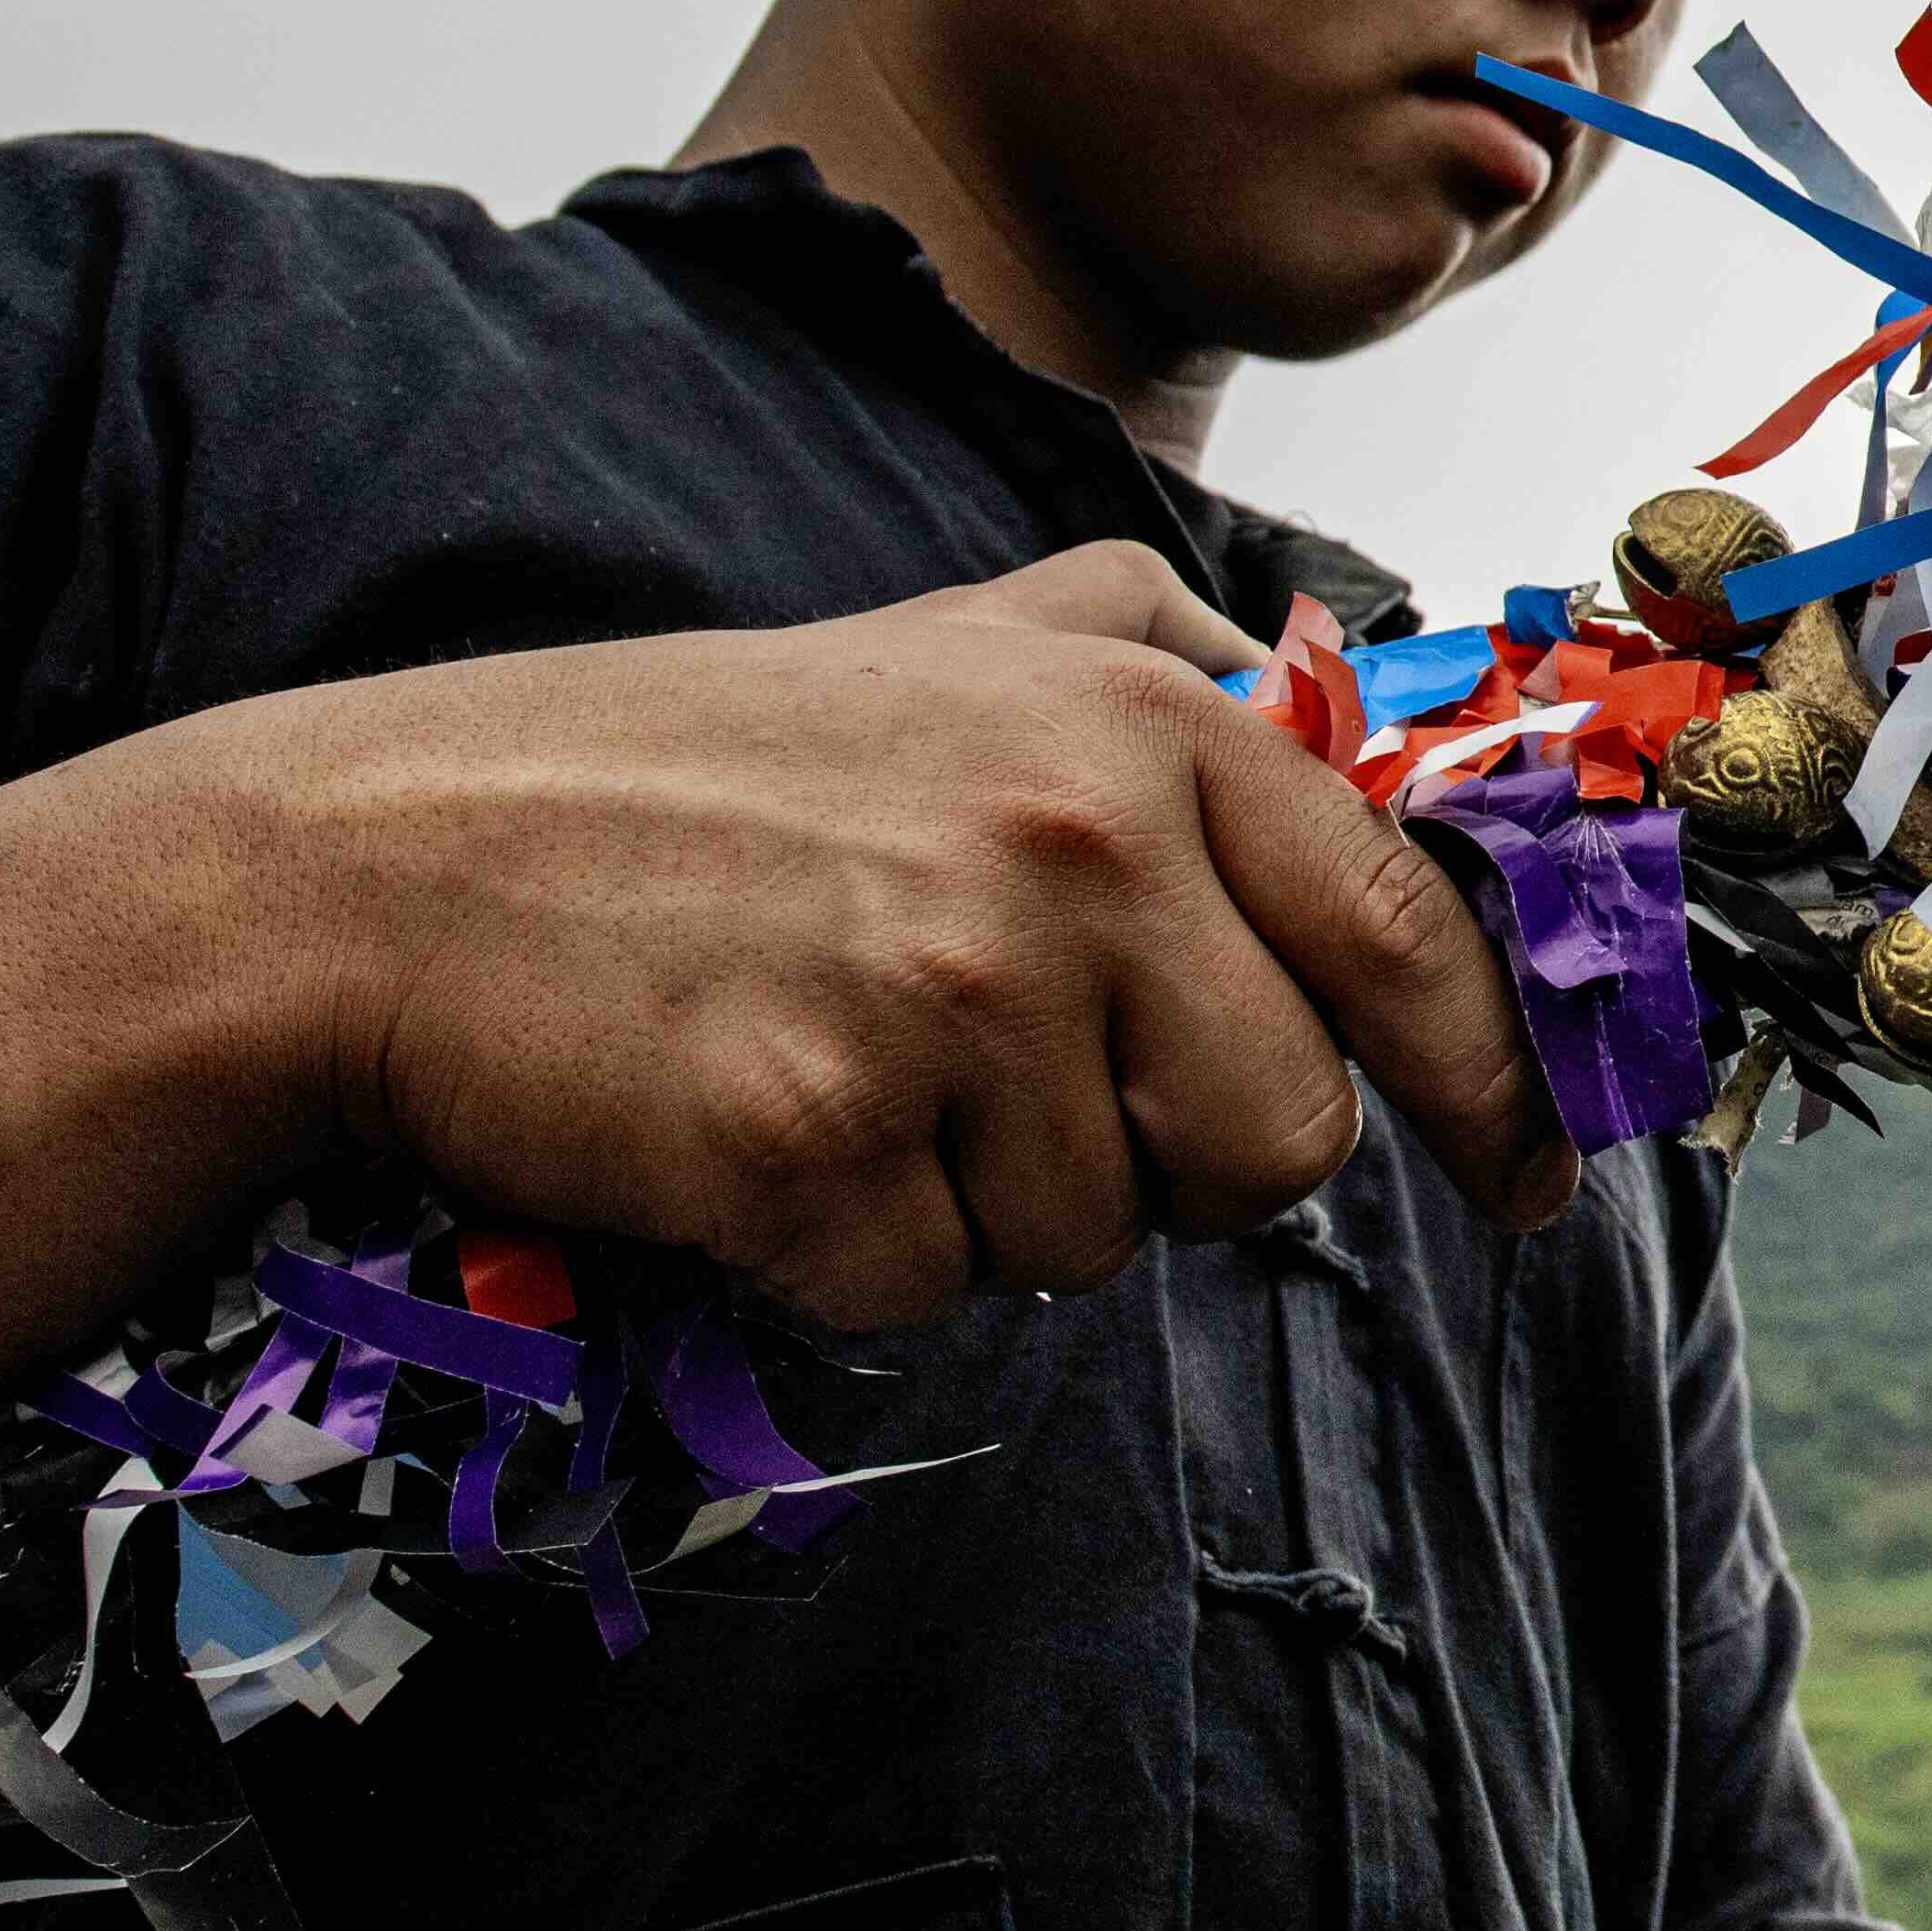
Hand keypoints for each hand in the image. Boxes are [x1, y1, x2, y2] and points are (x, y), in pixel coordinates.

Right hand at [223, 540, 1567, 1319]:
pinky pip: (937, 1290)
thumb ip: (1176, 656)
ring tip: (854, 1063)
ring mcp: (952, 988)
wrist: (396, 858)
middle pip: (1282, 1136)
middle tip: (1022, 1091)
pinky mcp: (820, 1132)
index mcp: (1146, 722)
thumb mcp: (968, 640)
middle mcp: (1079, 839)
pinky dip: (858, 1249)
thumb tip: (1362, 702)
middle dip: (1179, 1161)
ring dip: (993, 1199)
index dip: (1492, 1084)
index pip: (1408, 935)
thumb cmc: (699, 767)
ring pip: (1104, 1233)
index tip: (1536, 1179)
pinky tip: (760, 1125)